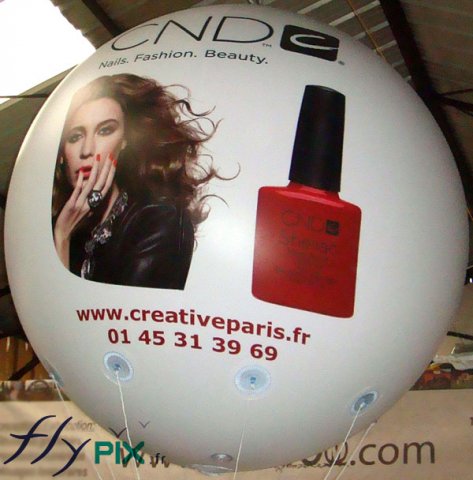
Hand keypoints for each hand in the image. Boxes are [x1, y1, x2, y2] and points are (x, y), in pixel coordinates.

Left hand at [54, 153, 116, 268]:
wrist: (63, 232)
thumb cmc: (73, 220)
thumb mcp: (83, 208)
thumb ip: (88, 198)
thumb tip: (90, 187)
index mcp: (94, 203)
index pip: (106, 186)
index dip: (110, 175)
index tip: (114, 163)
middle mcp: (90, 202)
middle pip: (101, 184)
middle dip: (106, 169)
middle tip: (110, 156)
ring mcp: (81, 203)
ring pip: (91, 185)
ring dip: (95, 171)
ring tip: (98, 159)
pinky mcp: (72, 205)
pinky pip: (77, 192)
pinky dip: (80, 182)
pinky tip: (81, 173)